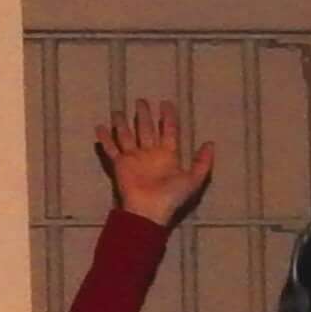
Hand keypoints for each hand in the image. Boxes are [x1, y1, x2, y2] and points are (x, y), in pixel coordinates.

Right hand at [94, 99, 215, 226]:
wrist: (149, 211)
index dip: (168, 117)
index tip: (166, 103)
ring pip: (127, 135)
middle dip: (144, 115)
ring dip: (122, 124)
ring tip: (118, 111)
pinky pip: (111, 149)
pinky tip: (100, 127)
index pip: (169, 130)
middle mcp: (150, 153)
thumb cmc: (172, 196)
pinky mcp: (120, 164)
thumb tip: (210, 143)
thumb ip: (203, 162)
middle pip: (147, 129)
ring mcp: (134, 158)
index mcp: (168, 154)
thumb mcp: (193, 179)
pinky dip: (105, 138)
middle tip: (141, 100)